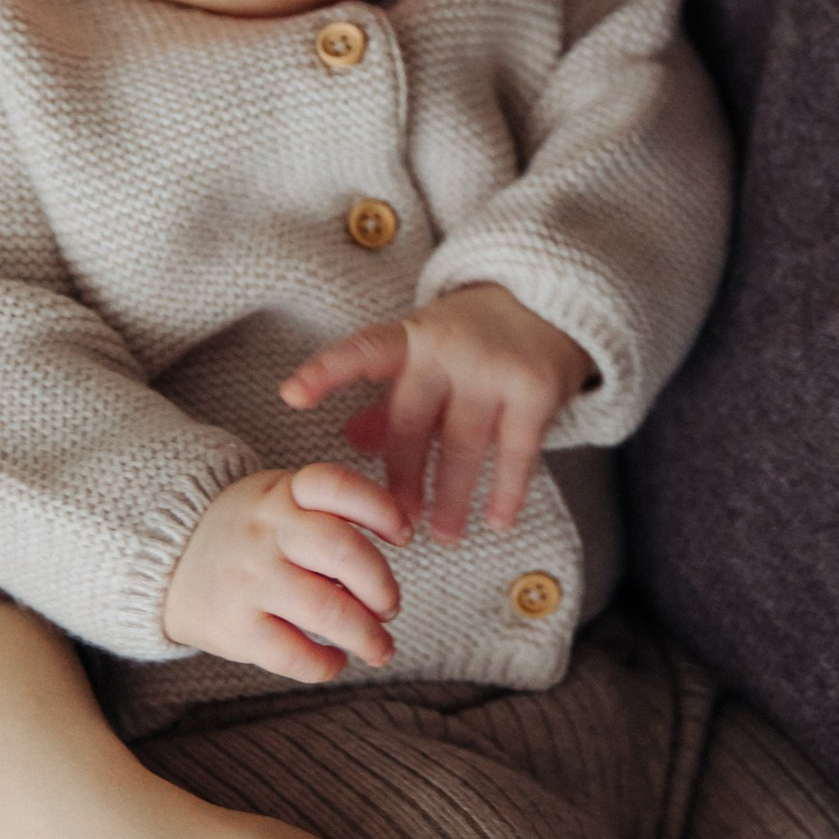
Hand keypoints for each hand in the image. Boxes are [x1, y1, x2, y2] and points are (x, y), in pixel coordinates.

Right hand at [162, 464, 410, 679]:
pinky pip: (294, 653)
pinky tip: (333, 660)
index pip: (337, 486)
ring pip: (327, 609)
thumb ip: (328, 512)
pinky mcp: (234, 628)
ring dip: (368, 636)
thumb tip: (400, 543)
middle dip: (383, 587)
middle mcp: (266, 531)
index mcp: (283, 493)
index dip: (382, 509)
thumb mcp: (277, 499)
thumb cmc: (247, 533)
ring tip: (380, 647)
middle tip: (389, 608)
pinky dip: (326, 664)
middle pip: (344, 551)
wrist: (163, 564)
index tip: (403, 536)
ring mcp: (249, 579)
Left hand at [281, 282, 594, 541]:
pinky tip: (497, 522)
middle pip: (412, 421)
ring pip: (463, 444)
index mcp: (411, 338)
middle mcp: (448, 350)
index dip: (325, 372)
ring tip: (444, 535)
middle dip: (402, 476)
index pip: (361, 352)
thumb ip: (386, 399)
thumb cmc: (470, 340)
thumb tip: (349, 441)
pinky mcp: (535, 389)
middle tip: (396, 521)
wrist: (547, 302)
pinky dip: (506, 491)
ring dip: (452, 496)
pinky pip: (517, 452)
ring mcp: (493, 369)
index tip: (291, 395)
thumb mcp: (423, 356)